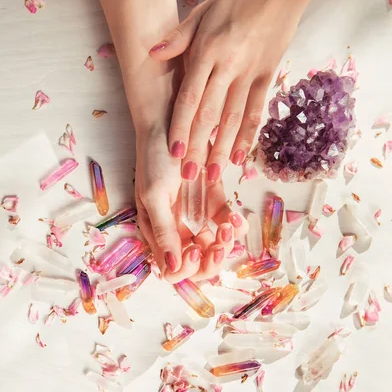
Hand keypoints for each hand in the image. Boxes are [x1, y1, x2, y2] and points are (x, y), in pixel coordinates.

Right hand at [135, 125, 247, 282]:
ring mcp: (196, 216)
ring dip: (225, 243)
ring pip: (215, 246)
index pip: (174, 269)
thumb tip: (170, 270)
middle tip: (218, 245)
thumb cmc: (155, 157)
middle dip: (211, 261)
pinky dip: (235, 225)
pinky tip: (236, 217)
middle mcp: (177, 230)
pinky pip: (226, 222)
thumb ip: (164, 232)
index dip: (187, 268)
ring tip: (228, 226)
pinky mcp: (213, 201)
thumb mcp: (155, 195)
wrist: (171, 121)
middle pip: (198, 264)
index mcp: (157, 233)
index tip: (193, 250)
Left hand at [149, 0, 304, 182]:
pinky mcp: (267, 77)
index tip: (173, 151)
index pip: (190, 97)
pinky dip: (248, 135)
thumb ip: (178, 38)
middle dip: (199, 146)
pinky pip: (256, 111)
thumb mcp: (202, 10)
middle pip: (210, 114)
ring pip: (234, 118)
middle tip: (189, 174)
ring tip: (214, 174)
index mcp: (208, 52)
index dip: (181, 126)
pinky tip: (241, 157)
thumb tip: (152, 54)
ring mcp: (250, 74)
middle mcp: (229, 67)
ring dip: (223, 149)